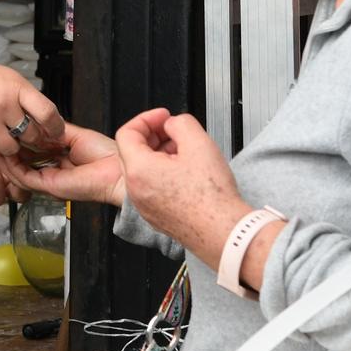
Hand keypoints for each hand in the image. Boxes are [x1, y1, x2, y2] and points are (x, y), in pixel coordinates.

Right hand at [0, 56, 64, 157]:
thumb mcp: (15, 81)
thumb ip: (31, 102)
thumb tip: (52, 126)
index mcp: (17, 88)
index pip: (47, 113)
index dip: (55, 127)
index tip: (55, 132)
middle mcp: (2, 103)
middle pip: (30, 135)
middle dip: (30, 137)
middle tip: (23, 132)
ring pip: (10, 148)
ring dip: (8, 144)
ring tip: (1, 131)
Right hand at [0, 121, 125, 205]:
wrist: (118, 170)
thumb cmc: (106, 155)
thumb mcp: (73, 135)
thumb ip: (53, 130)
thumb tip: (36, 122)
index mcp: (58, 160)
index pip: (31, 152)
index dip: (18, 140)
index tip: (8, 128)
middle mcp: (50, 171)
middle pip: (21, 162)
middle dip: (8, 148)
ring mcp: (48, 180)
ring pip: (17, 171)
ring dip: (5, 157)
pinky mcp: (47, 185)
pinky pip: (23, 177)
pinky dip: (11, 166)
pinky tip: (4, 153)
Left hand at [116, 109, 250, 268]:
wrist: (223, 232)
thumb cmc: (211, 196)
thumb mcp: (199, 142)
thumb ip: (180, 123)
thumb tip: (172, 124)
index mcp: (139, 170)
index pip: (127, 133)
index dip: (146, 119)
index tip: (163, 118)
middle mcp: (135, 190)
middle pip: (133, 152)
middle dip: (154, 137)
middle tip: (175, 133)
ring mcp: (144, 206)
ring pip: (143, 171)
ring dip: (160, 156)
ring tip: (186, 154)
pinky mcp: (155, 217)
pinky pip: (152, 188)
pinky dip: (163, 175)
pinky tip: (187, 174)